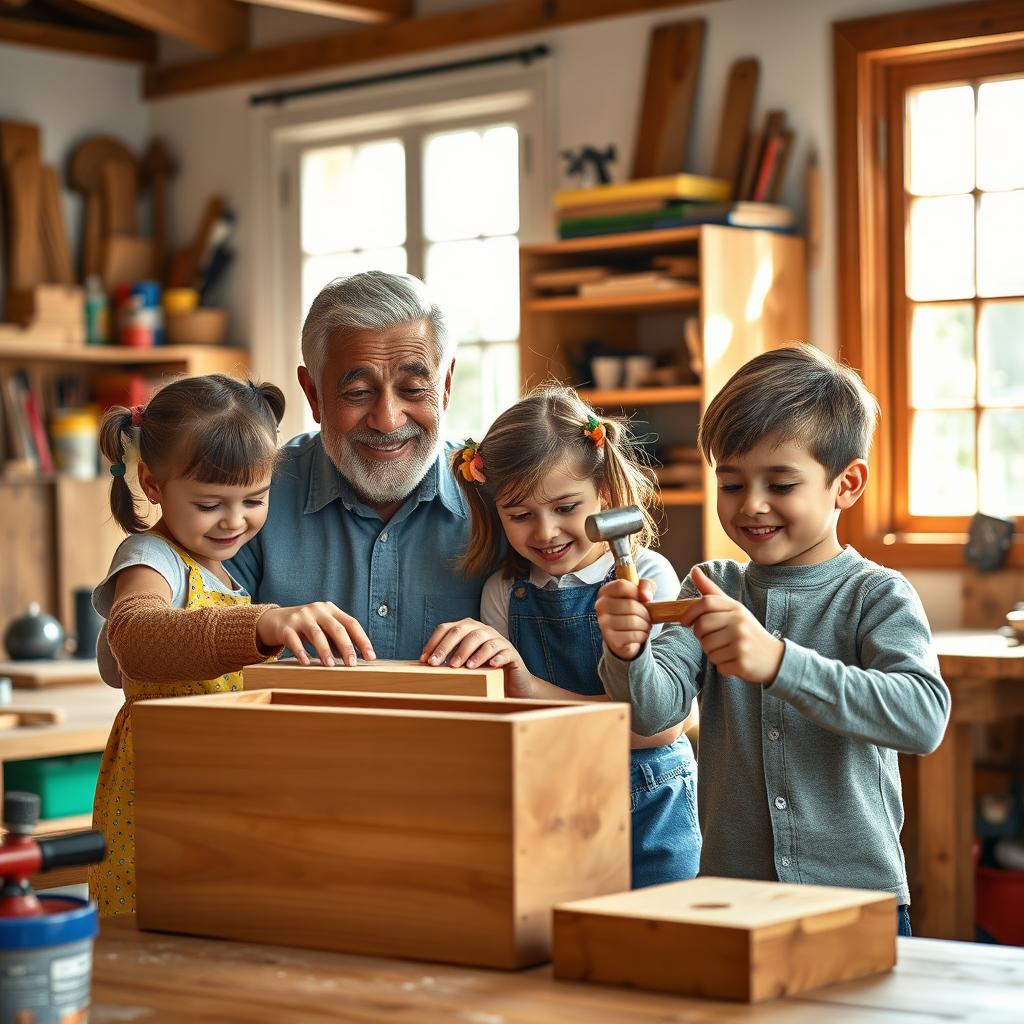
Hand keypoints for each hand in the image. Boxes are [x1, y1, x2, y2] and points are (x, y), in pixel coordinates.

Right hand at [256, 602, 374, 666]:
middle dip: (346, 647)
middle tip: (352, 664)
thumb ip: (337, 639)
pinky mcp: (285, 627)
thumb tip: (357, 659)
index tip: (371, 657)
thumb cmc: (306, 628)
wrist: (274, 620)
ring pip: (316, 634)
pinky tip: (306, 662)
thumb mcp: (323, 628)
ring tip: (331, 666)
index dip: (362, 640)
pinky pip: (294, 640)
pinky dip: (300, 651)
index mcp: (331, 610)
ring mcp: (301, 617)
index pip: (352, 624)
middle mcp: (318, 610)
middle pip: (336, 628)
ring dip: (325, 651)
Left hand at [419, 618, 536, 695]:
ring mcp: (498, 640)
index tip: (424, 660)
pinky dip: (496, 658)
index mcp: (468, 630)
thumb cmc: (483, 672)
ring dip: (470, 652)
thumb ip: (448, 660)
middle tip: (436, 664)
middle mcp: (483, 631)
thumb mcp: (463, 664)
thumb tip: (425, 666)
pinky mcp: (511, 653)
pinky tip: (491, 666)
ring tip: (462, 667)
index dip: (434, 642)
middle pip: (463, 631)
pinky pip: (503, 652)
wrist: (512, 683)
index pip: (447, 629)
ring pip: (483, 639)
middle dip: (447, 646)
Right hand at [595, 577, 656, 660]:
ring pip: (633, 621)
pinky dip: (642, 635)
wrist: (626, 633)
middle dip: (645, 612)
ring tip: (644, 625)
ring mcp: (603, 623)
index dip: (637, 592)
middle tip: (647, 617)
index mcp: (606, 591)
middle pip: (630, 605)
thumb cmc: (634, 608)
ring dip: (645, 625)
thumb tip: (646, 596)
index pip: (621, 586)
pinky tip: (639, 634)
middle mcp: (600, 606)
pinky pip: (633, 635)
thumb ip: (646, 586)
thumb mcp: (642, 591)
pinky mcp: (610, 639)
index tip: (644, 598)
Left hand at [677, 567, 783, 683]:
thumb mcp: (733, 609)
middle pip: (702, 627)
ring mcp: (742, 642)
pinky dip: (723, 666)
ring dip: (712, 653)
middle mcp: (740, 622)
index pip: (706, 603)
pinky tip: (735, 661)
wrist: (776, 658)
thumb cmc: (748, 631)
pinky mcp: (743, 662)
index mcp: (736, 608)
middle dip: (700, 636)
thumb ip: (712, 591)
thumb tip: (695, 570)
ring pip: (707, 648)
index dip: (690, 612)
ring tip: (728, 650)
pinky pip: (718, 665)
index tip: (685, 622)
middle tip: (712, 640)